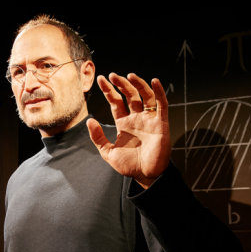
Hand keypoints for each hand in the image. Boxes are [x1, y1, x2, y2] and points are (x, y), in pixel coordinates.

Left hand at [87, 73, 170, 188]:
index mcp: (124, 123)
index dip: (109, 91)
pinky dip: (159, 92)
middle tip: (112, 75)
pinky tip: (154, 81)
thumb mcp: (108, 152)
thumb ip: (98, 138)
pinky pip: (161, 105)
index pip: (116, 102)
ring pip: (145, 96)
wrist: (146, 176)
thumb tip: (89, 121)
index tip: (101, 79)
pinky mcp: (161, 123)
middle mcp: (136, 118)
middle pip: (129, 95)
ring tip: (129, 76)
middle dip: (121, 84)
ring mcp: (149, 119)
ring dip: (138, 84)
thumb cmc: (129, 166)